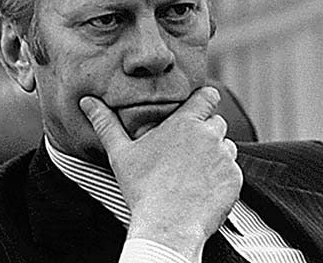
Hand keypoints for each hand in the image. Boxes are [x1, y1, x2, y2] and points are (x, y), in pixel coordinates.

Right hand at [79, 87, 242, 261]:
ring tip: (193, 172)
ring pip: (226, 146)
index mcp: (185, 123)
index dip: (204, 100)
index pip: (207, 96)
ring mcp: (225, 158)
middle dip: (205, 132)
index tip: (198, 108)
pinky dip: (221, 177)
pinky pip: (232, 171)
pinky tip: (201, 188)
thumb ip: (106, 123)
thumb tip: (87, 102)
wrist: (167, 227)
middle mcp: (210, 135)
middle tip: (186, 151)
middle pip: (216, 122)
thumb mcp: (120, 153)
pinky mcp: (234, 179)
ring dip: (215, 154)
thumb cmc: (143, 189)